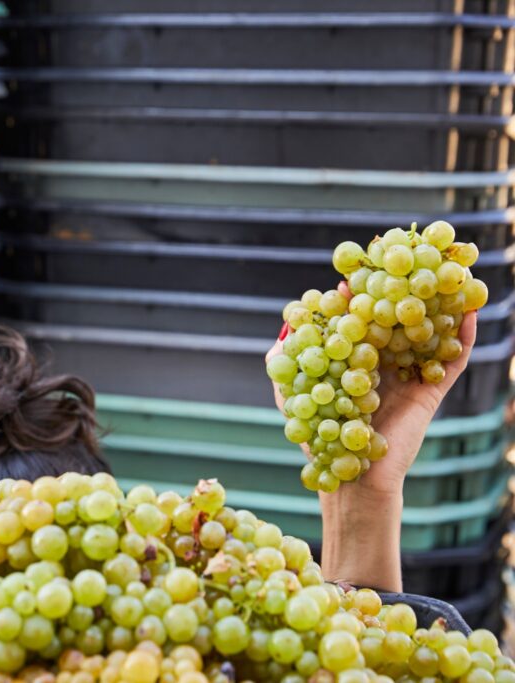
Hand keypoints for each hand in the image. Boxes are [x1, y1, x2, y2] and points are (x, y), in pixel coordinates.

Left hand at [265, 281, 476, 497]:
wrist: (352, 480)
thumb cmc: (323, 440)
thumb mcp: (294, 398)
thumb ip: (286, 365)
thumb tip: (283, 331)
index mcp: (353, 360)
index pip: (359, 318)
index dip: (358, 293)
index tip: (354, 267)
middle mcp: (384, 363)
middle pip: (395, 317)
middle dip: (399, 287)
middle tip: (401, 254)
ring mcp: (409, 375)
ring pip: (427, 331)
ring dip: (438, 302)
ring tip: (446, 269)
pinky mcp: (430, 392)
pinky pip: (451, 359)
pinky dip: (463, 334)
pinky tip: (469, 308)